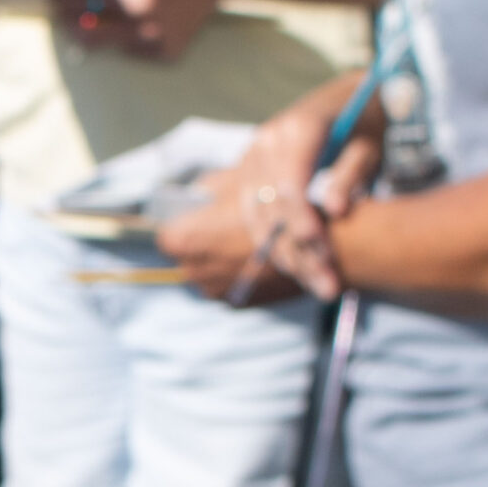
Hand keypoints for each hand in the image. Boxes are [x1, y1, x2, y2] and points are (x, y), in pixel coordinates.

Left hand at [64, 0, 229, 62]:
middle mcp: (148, 26)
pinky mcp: (167, 53)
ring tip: (72, 24)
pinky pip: (132, 50)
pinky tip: (118, 26)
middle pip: (92, 33)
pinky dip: (121, 39)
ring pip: (109, 45)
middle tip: (54, 16)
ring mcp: (158, 43)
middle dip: (70, 22)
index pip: (87, 4)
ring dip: (89, 35)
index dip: (64, 1)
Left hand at [154, 184, 302, 304]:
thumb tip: (199, 189)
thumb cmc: (278, 208)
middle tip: (227, 228)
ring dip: (219, 261)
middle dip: (201, 244)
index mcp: (184, 240)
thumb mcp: (241, 181)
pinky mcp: (236, 304)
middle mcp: (192, 271)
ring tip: (246, 243)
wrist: (321, 245)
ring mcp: (214, 291)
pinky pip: (228, 286)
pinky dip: (238, 275)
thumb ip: (210, 186)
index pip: (166, 236)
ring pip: (206, 273)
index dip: (184, 225)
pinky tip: (258, 260)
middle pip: (185, 257)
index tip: (200, 218)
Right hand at [157, 89, 382, 300]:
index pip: (290, 184)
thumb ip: (351, 174)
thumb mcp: (371, 145)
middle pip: (272, 208)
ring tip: (319, 284)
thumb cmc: (367, 122)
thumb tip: (336, 210)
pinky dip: (276, 244)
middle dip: (299, 251)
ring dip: (286, 256)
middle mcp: (266, 143)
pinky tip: (300, 267)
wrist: (345, 98)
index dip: (302, 221)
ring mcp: (251, 158)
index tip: (322, 251)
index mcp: (299, 129)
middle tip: (329, 285)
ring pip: (258, 219)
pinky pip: (254, 217)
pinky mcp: (248, 174)